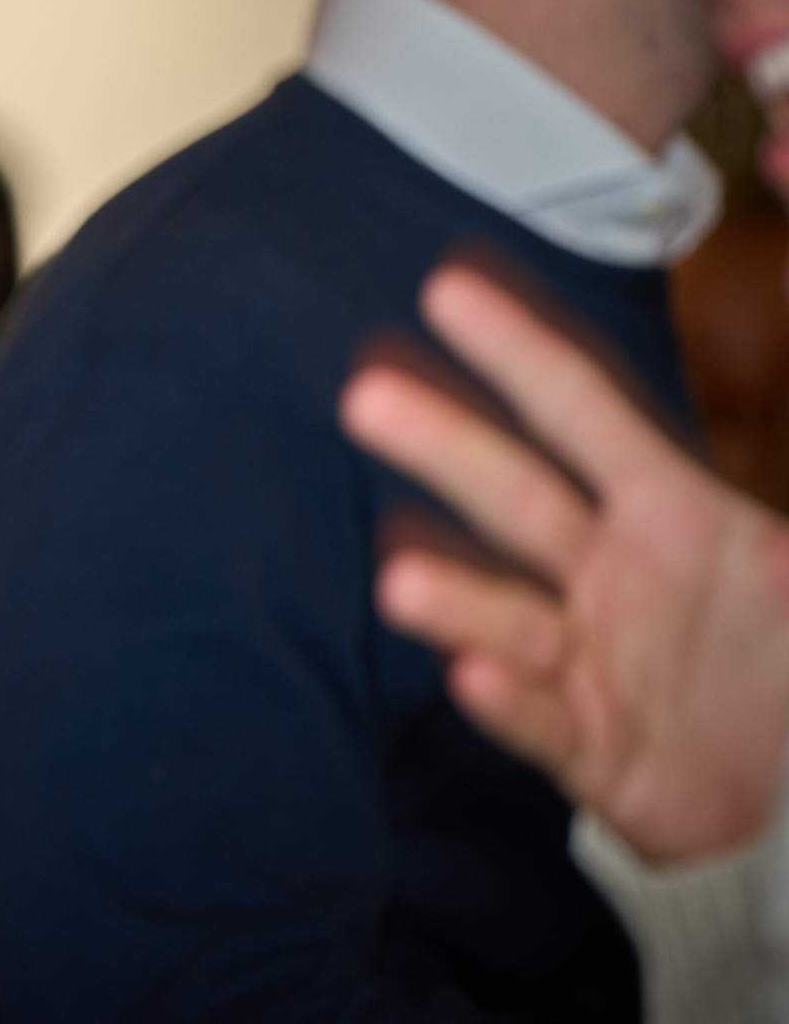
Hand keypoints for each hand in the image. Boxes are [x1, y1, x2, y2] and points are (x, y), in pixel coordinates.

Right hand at [339, 264, 788, 862]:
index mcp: (673, 511)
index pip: (582, 413)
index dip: (520, 352)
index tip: (444, 289)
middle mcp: (613, 573)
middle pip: (517, 498)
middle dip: (445, 446)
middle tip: (363, 399)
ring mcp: (593, 660)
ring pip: (511, 615)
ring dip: (454, 598)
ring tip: (398, 581)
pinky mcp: (589, 747)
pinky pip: (541, 721)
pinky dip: (507, 703)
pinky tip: (472, 680)